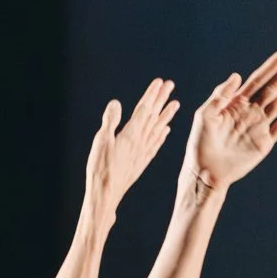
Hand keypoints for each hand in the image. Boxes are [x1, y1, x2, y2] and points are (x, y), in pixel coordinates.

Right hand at [85, 79, 179, 215]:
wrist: (106, 195)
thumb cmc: (100, 169)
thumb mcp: (101, 142)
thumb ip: (110, 122)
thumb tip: (116, 103)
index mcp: (131, 135)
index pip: (144, 110)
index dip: (151, 95)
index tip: (160, 82)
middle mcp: (140, 142)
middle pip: (153, 116)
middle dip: (161, 100)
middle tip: (170, 85)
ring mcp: (142, 153)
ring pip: (157, 129)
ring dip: (166, 116)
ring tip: (175, 104)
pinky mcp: (140, 163)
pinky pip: (154, 146)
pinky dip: (161, 136)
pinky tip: (166, 131)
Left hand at [182, 50, 276, 192]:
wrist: (205, 171)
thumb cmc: (200, 143)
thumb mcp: (205, 115)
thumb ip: (220, 95)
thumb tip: (237, 75)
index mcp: (236, 103)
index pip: (257, 81)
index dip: (270, 67)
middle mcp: (250, 112)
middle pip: (272, 88)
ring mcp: (259, 126)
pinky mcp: (264, 143)